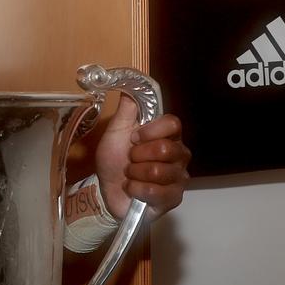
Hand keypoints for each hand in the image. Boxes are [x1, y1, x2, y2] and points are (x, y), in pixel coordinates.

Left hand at [94, 95, 190, 220]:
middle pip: (165, 148)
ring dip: (135, 174)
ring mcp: (178, 177)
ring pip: (158, 171)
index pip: (173, 124)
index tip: (133, 138)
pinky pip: (156, 192)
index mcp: (168, 135)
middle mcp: (179, 155)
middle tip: (130, 160)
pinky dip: (136, 190)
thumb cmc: (114, 159)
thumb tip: (131, 86)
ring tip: (130, 175)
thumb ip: (127, 111)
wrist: (106, 190)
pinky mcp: (173, 198)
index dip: (151, 130)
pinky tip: (133, 189)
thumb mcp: (116, 132)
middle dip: (138, 156)